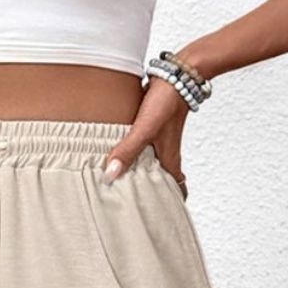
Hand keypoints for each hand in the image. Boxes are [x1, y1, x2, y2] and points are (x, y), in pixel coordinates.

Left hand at [102, 74, 190, 194]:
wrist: (178, 72)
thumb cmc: (166, 102)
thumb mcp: (145, 129)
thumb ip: (128, 151)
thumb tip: (110, 175)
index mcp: (169, 159)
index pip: (177, 188)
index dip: (172, 202)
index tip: (163, 215)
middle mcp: (166, 151)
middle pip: (162, 177)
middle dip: (153, 191)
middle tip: (137, 204)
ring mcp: (160, 138)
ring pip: (152, 161)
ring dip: (142, 171)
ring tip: (124, 182)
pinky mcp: (152, 124)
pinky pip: (144, 144)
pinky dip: (135, 152)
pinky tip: (121, 151)